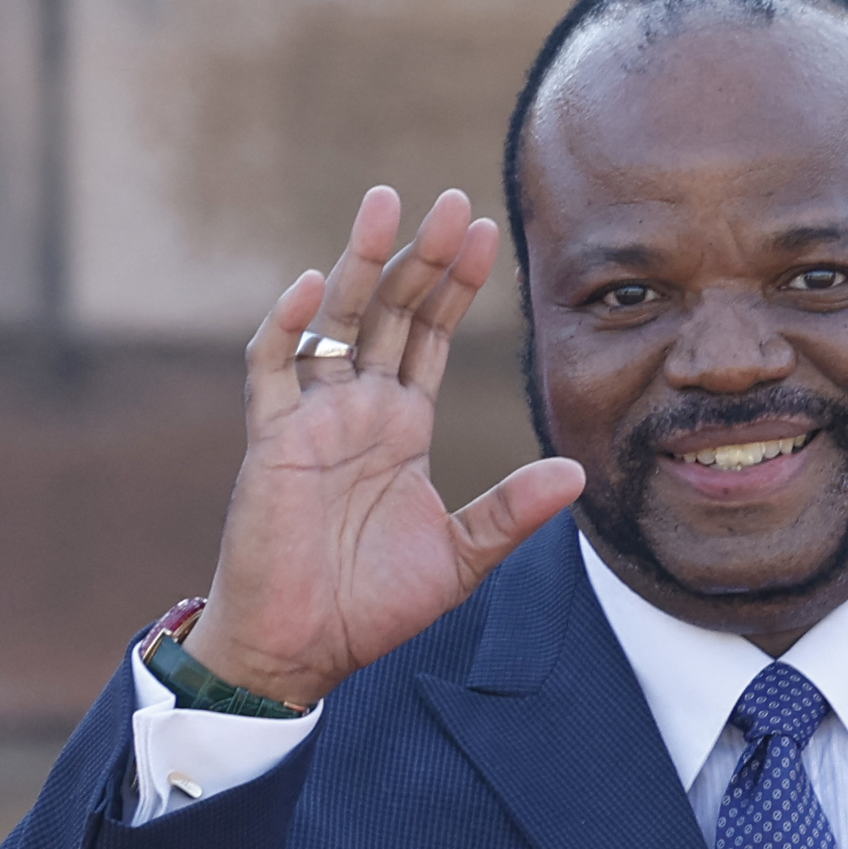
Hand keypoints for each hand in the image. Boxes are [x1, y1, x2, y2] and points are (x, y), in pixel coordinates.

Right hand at [183, 184, 589, 706]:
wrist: (304, 648)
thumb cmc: (372, 605)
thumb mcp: (461, 557)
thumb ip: (512, 512)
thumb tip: (577, 472)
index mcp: (402, 426)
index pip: (432, 335)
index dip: (456, 284)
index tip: (487, 231)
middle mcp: (357, 408)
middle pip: (392, 312)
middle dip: (422, 257)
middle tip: (452, 199)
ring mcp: (312, 418)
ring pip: (336, 321)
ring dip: (359, 264)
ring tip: (385, 207)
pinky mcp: (270, 441)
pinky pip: (273, 368)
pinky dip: (289, 327)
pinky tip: (314, 287)